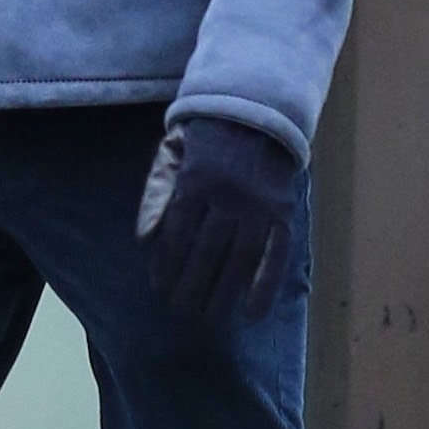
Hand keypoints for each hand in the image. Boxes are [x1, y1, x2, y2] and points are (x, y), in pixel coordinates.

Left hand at [137, 113, 300, 325]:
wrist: (258, 111)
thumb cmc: (206, 137)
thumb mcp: (172, 152)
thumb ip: (156, 193)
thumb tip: (144, 240)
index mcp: (197, 181)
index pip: (178, 235)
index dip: (167, 265)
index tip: (160, 289)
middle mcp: (229, 197)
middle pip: (206, 252)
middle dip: (191, 286)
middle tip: (180, 309)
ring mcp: (260, 207)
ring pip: (239, 260)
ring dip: (222, 293)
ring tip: (208, 316)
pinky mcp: (284, 214)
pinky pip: (276, 257)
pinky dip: (266, 287)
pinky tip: (252, 314)